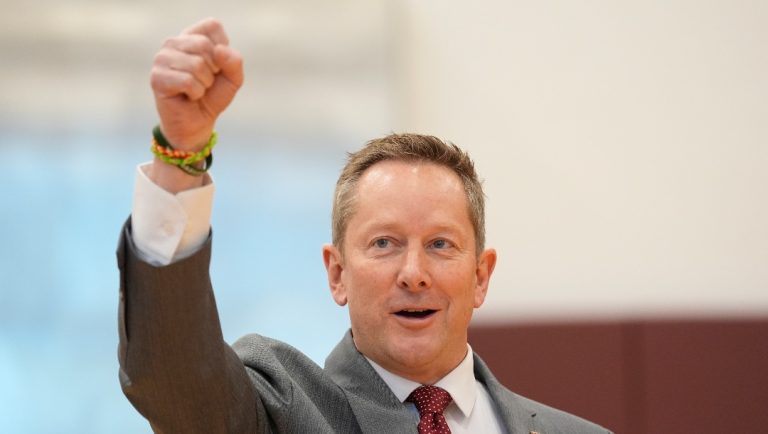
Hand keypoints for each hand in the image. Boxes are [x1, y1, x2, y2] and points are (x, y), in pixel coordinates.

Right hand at [150, 18, 243, 150]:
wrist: (197, 123)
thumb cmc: (212, 97)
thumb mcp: (233, 78)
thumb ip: (234, 61)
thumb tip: (219, 50)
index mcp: (190, 36)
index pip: (213, 26)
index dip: (223, 50)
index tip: (216, 67)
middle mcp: (173, 42)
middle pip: (205, 46)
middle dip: (213, 70)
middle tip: (204, 82)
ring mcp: (161, 58)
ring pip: (197, 65)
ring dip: (204, 84)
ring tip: (195, 90)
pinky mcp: (157, 77)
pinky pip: (188, 81)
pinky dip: (195, 93)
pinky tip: (187, 96)